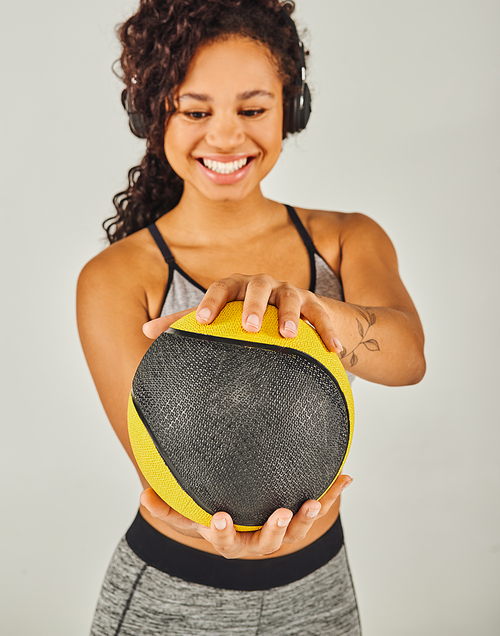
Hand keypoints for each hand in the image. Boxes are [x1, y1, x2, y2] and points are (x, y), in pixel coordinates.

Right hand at [140, 475, 351, 558]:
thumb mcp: (186, 507)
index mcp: (223, 535)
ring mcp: (275, 533)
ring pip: (292, 533)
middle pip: (259, 543)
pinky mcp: (297, 521)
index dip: (217, 530)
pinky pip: (316, 508)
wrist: (241, 510)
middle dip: (268, 531)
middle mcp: (250, 541)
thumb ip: (164, 505)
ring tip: (312, 503)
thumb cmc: (209, 507)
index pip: (215, 535)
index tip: (218, 516)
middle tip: (277, 514)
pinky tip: (345, 478)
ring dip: (304, 519)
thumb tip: (142, 497)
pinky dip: (331, 494)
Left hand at [194, 273, 342, 352]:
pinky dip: (328, 331)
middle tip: (247, 327)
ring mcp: (290, 292)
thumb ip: (186, 323)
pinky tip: (334, 350)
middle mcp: (262, 285)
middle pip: (256, 287)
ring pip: (289, 297)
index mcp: (237, 287)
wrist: (293, 312)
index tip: (201, 322)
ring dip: (289, 314)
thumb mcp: (220, 317)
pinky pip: (321, 316)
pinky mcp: (314, 304)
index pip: (221, 288)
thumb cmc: (247, 316)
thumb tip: (145, 330)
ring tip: (287, 334)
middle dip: (252, 305)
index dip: (210, 302)